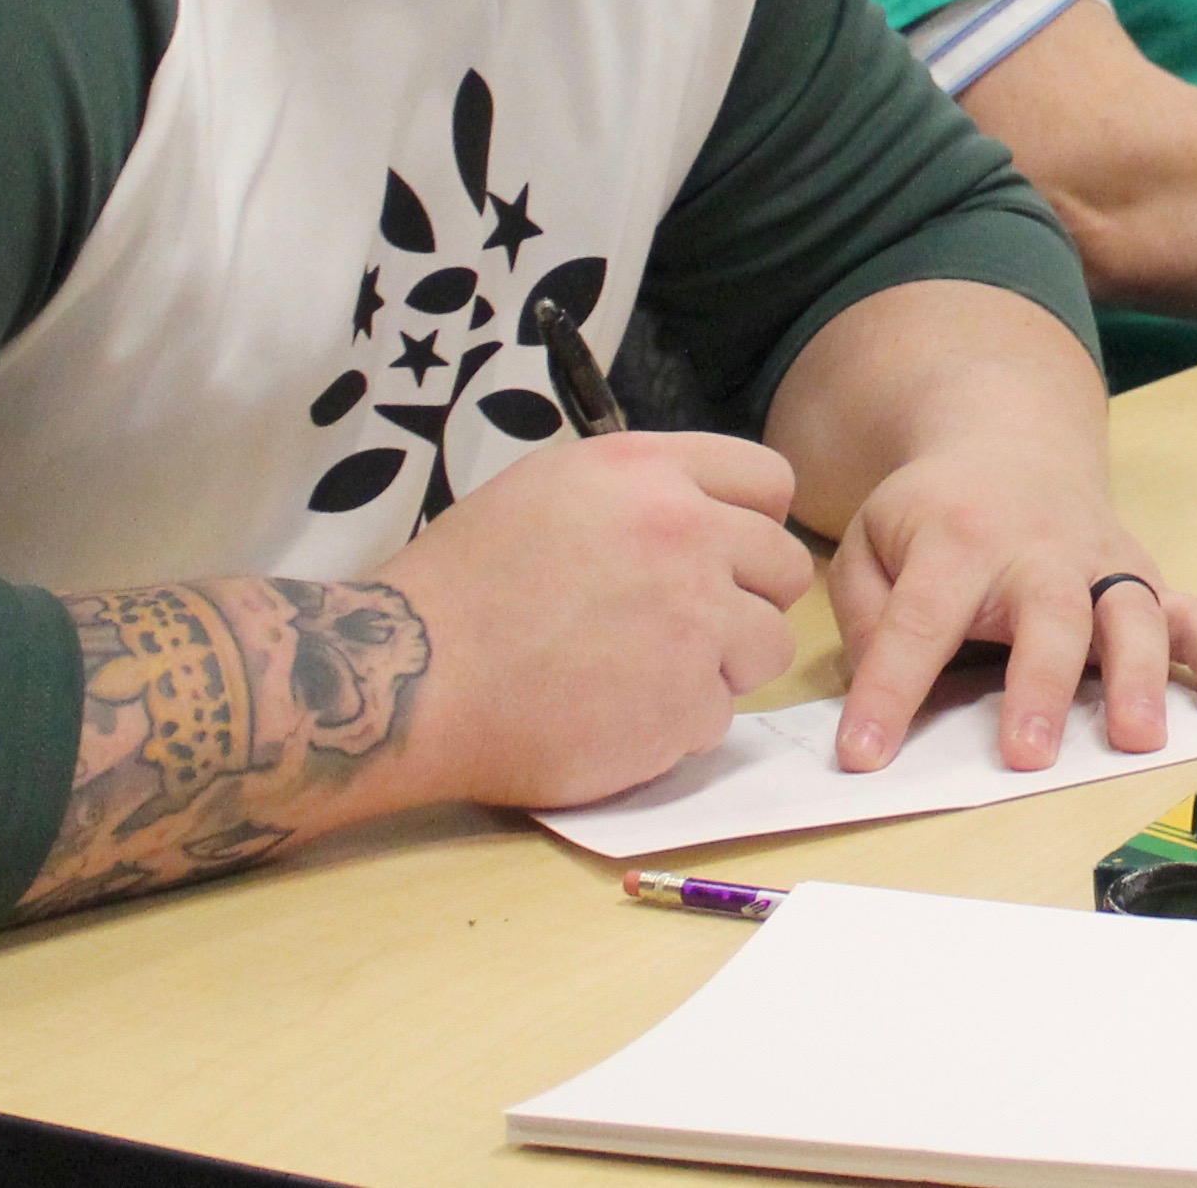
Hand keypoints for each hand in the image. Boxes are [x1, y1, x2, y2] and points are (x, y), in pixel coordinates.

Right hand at [376, 431, 812, 809]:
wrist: (411, 675)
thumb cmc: (464, 584)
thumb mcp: (549, 488)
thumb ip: (640, 492)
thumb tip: (703, 512)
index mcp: (648, 472)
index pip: (770, 481)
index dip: (752, 522)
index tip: (722, 553)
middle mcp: (685, 534)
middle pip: (785, 567)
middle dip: (746, 599)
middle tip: (682, 625)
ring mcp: (693, 621)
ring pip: (768, 647)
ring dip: (720, 666)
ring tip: (643, 674)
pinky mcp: (685, 703)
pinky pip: (719, 716)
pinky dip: (675, 725)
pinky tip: (613, 716)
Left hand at [822, 435, 1196, 775]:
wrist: (1011, 444)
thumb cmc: (936, 515)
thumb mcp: (871, 541)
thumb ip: (868, 615)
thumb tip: (883, 701)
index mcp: (958, 538)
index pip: (920, 619)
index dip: (890, 689)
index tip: (863, 755)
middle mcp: (1040, 550)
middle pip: (1047, 615)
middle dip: (1038, 687)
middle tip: (1027, 756)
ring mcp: (1104, 564)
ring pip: (1132, 614)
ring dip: (1137, 676)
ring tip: (1136, 738)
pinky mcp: (1147, 580)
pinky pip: (1194, 613)